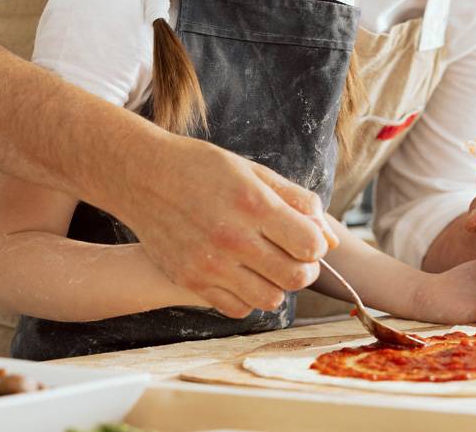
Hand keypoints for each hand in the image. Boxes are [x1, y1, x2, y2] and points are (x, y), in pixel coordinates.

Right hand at [116, 131, 338, 318]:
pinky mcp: (190, 280)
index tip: (306, 237)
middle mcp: (233, 237)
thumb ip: (297, 201)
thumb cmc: (202, 167)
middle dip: (304, 268)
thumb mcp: (253, 171)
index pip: (311, 245)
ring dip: (277, 284)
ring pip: (270, 299)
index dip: (317, 244)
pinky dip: (248, 296)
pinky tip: (242, 273)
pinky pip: (237, 308)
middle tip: (293, 255)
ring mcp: (210, 263)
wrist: (143, 175)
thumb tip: (331, 238)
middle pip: (296, 277)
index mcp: (253, 203)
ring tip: (267, 264)